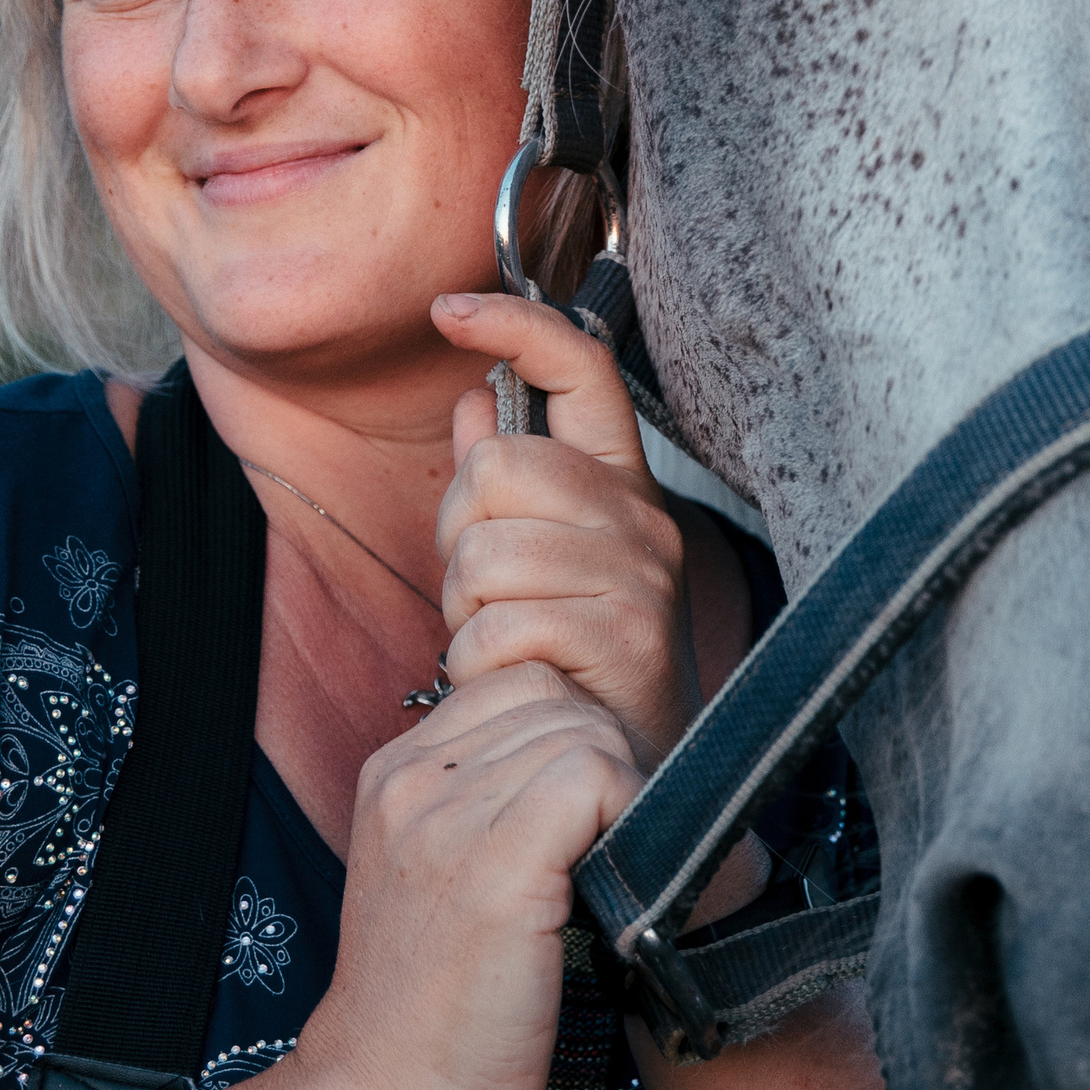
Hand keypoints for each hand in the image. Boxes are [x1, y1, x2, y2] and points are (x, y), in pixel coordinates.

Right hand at [309, 662, 644, 1089]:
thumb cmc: (429, 1006)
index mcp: (395, 772)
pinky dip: (628, 814)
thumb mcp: (432, 874)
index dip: (573, 735)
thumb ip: (480, 802)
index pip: (518, 682)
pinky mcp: (495, 867)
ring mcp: (446, 818)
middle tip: (608, 842)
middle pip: (559, 698)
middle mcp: (411, 778)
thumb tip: (584, 760)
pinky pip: (595, 776)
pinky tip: (611, 877)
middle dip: (605, 759)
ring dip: (621, 791)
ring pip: (584, 730)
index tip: (583, 810)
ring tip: (605, 864)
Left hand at [429, 291, 699, 765]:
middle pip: (496, 470)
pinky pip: (497, 627)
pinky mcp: (624, 638)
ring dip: (466, 613)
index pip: (581, 369)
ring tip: (504, 647)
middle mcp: (639, 520)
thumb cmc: (582, 668)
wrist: (640, 779)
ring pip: (485, 554)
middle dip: (457, 538)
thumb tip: (472, 401)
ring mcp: (637, 577)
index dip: (515, 325)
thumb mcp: (543, 561)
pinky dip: (479, 666)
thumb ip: (510, 482)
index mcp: (619, 486)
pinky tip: (515, 683)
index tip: (448, 310)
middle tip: (483, 598)